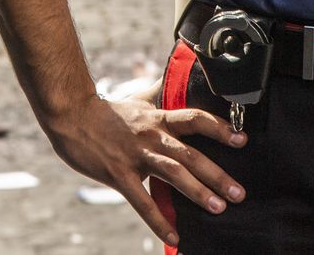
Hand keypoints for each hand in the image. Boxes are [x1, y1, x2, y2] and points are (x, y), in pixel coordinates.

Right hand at [43, 94, 245, 247]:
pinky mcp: (119, 174)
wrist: (71, 116)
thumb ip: (159, 94)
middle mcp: (152, 136)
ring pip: (172, 173)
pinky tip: (174, 237)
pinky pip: (142, 201)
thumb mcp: (138, 100)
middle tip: (239, 192)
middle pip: (190, 154)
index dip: (219, 128)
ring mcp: (136, 155)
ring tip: (218, 208)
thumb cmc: (106, 112)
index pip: (195, 120)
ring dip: (197, 192)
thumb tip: (174, 77)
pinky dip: (159, 221)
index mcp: (158, 119)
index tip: (242, 140)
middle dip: (217, 174)